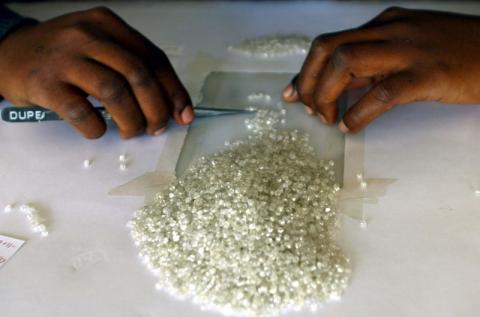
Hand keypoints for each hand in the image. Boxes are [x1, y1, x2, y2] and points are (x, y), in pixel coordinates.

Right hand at [0, 7, 192, 138]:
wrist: (8, 52)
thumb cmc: (63, 54)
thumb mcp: (98, 45)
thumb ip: (131, 67)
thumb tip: (170, 106)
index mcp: (108, 24)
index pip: (153, 58)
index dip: (173, 90)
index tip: (184, 114)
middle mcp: (88, 35)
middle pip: (138, 74)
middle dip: (156, 108)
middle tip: (157, 128)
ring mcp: (65, 57)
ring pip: (114, 91)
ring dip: (131, 120)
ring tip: (132, 132)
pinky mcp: (45, 82)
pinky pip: (81, 111)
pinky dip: (96, 127)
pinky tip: (98, 131)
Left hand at [283, 7, 479, 132]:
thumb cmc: (453, 54)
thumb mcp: (405, 52)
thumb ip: (371, 67)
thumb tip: (336, 89)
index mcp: (384, 23)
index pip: (329, 42)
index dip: (304, 70)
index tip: (291, 93)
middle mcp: (390, 29)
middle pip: (327, 47)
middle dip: (307, 80)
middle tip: (306, 108)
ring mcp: (408, 49)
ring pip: (346, 62)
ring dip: (326, 94)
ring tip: (327, 118)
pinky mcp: (427, 74)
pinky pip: (381, 94)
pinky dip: (358, 113)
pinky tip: (350, 126)